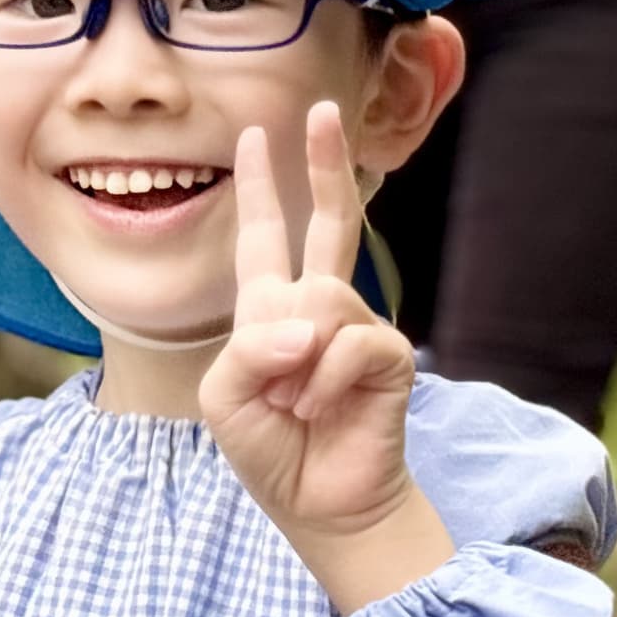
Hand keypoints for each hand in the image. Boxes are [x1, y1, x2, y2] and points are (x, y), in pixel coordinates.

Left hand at [199, 103, 454, 612]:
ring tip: (297, 406)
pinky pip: (348, 344)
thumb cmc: (271, 451)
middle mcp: (318, 309)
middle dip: (324, 164)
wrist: (323, 505)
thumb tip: (310, 326)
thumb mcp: (226, 398)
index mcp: (271, 312)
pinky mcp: (389, 355)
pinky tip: (326, 410)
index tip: (258, 137)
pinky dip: (325, 382)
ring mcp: (358, 328)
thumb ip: (250, 349)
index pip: (264, 238)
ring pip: (322, 299)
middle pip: (328, 222)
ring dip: (296, 362)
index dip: (262, 188)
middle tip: (323, 111)